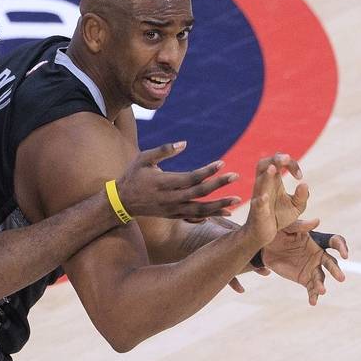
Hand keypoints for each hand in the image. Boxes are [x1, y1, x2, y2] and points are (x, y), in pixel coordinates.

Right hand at [117, 141, 240, 219]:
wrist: (122, 202)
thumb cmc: (133, 175)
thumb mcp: (144, 158)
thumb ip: (164, 150)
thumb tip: (184, 142)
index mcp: (163, 183)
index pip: (190, 178)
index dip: (207, 171)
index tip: (222, 163)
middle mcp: (170, 198)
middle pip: (199, 193)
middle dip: (219, 185)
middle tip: (236, 176)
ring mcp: (172, 209)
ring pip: (200, 209)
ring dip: (220, 205)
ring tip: (237, 200)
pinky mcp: (174, 215)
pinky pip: (195, 217)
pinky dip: (211, 215)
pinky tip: (225, 213)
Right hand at [250, 153, 309, 229]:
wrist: (264, 234)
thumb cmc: (278, 216)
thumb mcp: (296, 206)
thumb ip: (302, 196)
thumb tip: (304, 184)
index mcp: (272, 181)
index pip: (278, 162)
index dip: (291, 164)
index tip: (299, 176)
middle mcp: (264, 186)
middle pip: (263, 164)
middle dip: (274, 159)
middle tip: (287, 158)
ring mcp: (259, 198)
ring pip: (259, 182)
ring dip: (266, 176)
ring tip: (273, 168)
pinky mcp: (258, 212)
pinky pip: (257, 204)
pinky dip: (261, 200)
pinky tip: (265, 197)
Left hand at [263, 220, 348, 305]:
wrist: (265, 247)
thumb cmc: (279, 232)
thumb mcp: (288, 226)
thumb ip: (301, 225)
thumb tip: (317, 221)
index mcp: (318, 240)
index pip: (335, 242)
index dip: (342, 247)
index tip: (345, 254)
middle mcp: (319, 255)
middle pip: (331, 263)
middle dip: (336, 270)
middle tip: (341, 278)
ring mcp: (313, 268)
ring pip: (321, 278)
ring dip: (322, 284)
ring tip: (321, 290)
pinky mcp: (304, 279)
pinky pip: (311, 289)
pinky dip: (313, 296)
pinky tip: (313, 302)